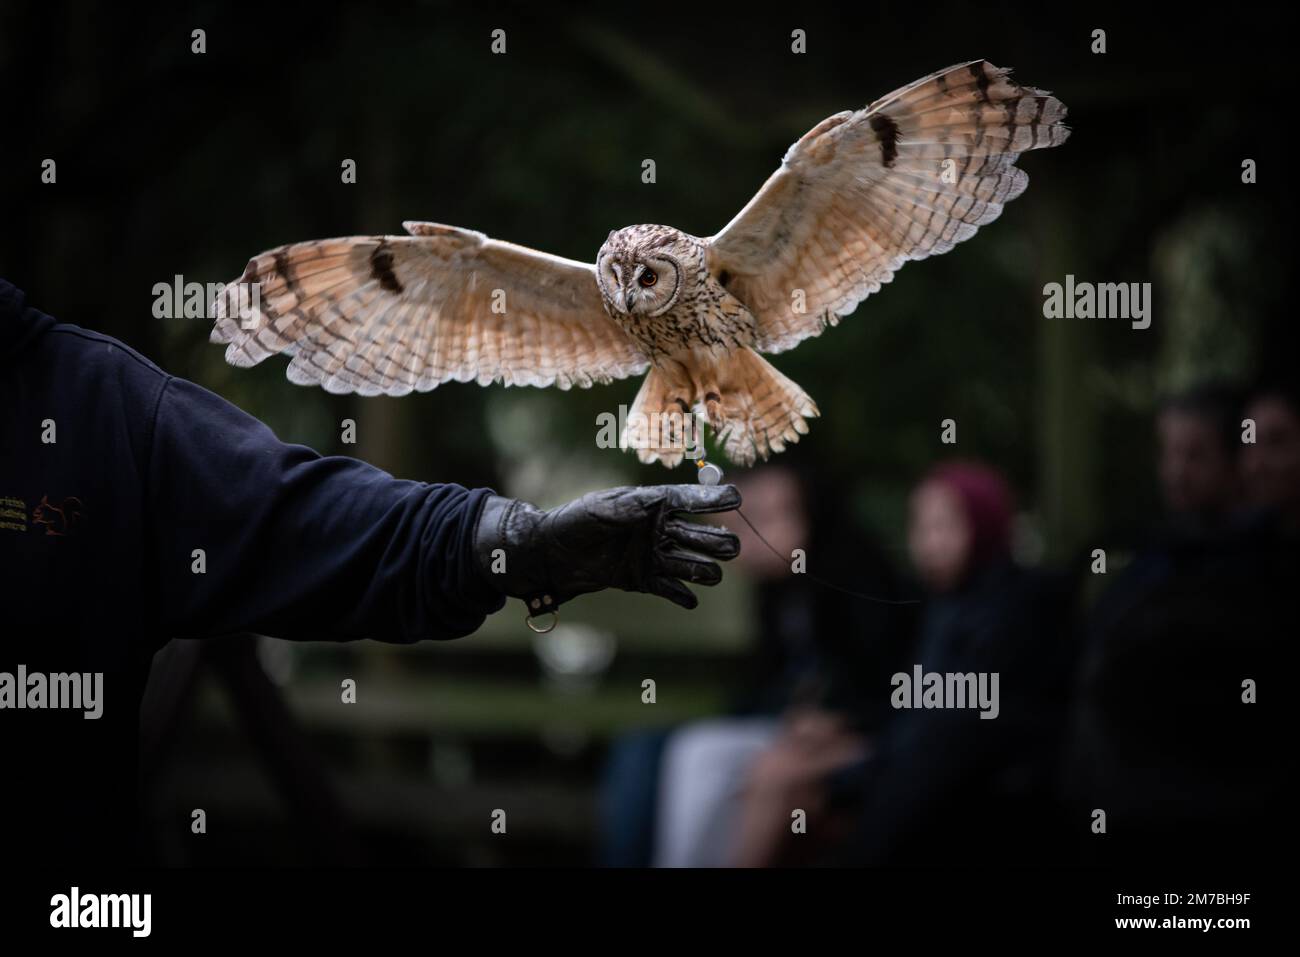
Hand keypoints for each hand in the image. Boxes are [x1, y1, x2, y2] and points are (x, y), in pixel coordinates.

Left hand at [473, 484, 741, 613]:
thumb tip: (651, 507)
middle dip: (719, 541)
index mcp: (650, 504)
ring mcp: (654, 556)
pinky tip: (688, 600)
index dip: (713, 500)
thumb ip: (625, 510)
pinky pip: (673, 590)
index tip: (738, 499)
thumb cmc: (573, 523)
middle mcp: (658, 529)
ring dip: (705, 570)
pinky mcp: (644, 580)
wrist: (550, 556)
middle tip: (729, 548)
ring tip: (709, 573)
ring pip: (694, 564)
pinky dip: (683, 596)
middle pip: (702, 535)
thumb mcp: (597, 511)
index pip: (689, 500)